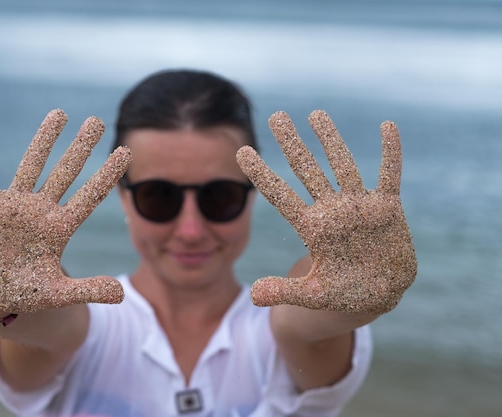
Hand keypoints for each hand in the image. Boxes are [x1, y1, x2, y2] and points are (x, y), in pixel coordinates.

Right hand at [0, 110, 131, 312]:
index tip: (126, 151)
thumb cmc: (25, 294)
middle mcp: (40, 210)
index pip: (90, 196)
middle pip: (65, 172)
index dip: (107, 174)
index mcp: (59, 228)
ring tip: (60, 113)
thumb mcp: (57, 294)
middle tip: (96, 121)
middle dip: (80, 147)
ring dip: (43, 139)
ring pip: (31, 165)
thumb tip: (120, 295)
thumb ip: (87, 290)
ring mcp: (12, 205)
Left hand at [236, 110, 416, 313]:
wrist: (377, 296)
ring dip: (331, 140)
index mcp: (312, 228)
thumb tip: (254, 296)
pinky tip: (387, 126)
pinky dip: (391, 152)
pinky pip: (390, 175)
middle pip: (308, 170)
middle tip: (276, 116)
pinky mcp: (387, 209)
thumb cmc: (341, 296)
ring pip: (343, 165)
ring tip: (315, 114)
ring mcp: (359, 207)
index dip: (262, 174)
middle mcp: (332, 211)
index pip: (281, 195)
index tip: (242, 151)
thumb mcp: (312, 295)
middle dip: (292, 144)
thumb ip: (284, 291)